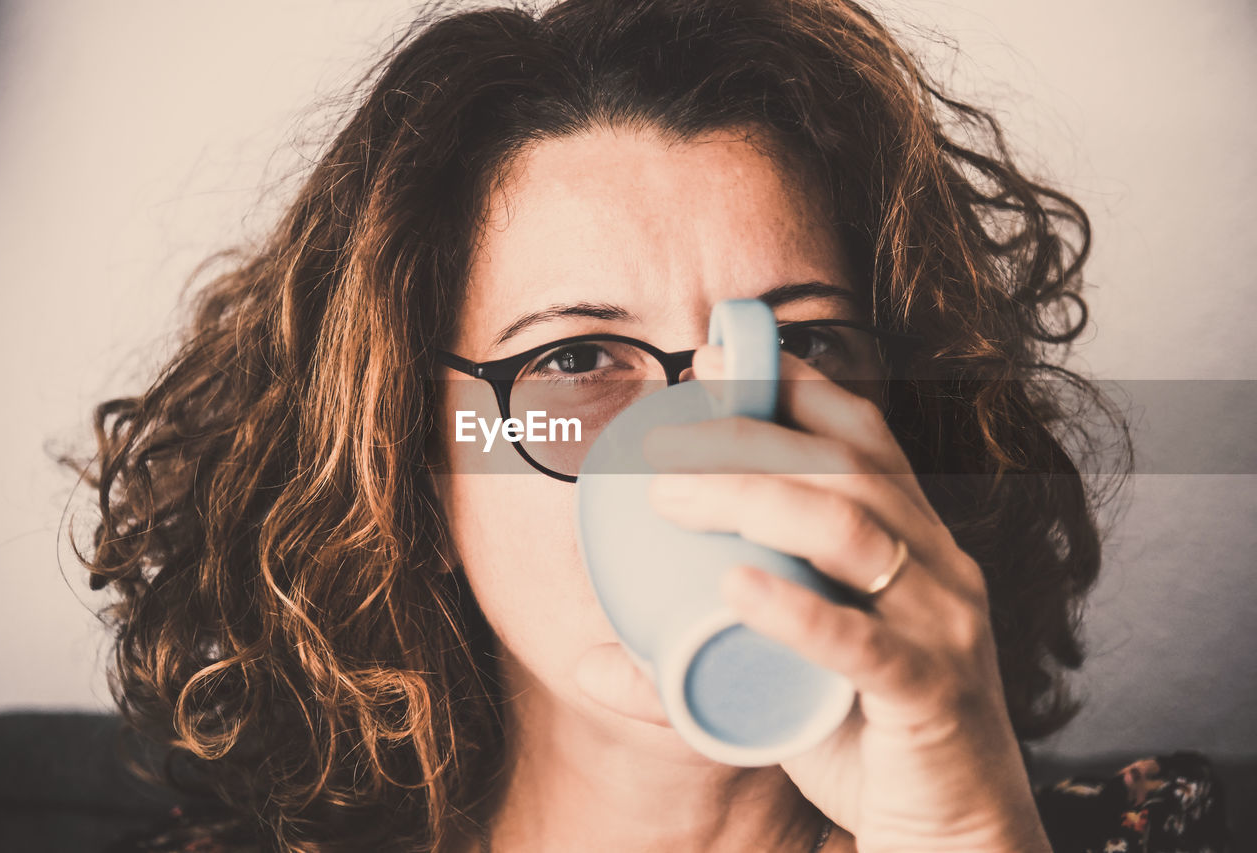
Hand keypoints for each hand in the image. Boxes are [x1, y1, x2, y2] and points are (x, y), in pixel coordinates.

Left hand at [638, 345, 1052, 852]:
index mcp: (912, 544)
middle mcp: (938, 567)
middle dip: (749, 436)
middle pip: (847, 468)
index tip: (712, 358)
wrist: (958, 835)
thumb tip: (586, 663)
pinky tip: (733, 592)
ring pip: (856, 531)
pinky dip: (796, 613)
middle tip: (658, 443)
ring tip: (670, 497)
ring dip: (757, 498)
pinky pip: (866, 644)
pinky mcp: (934, 695)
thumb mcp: (784, 683)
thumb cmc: (868, 741)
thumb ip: (697, 665)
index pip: (863, 438)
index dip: (794, 387)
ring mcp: (943, 627)